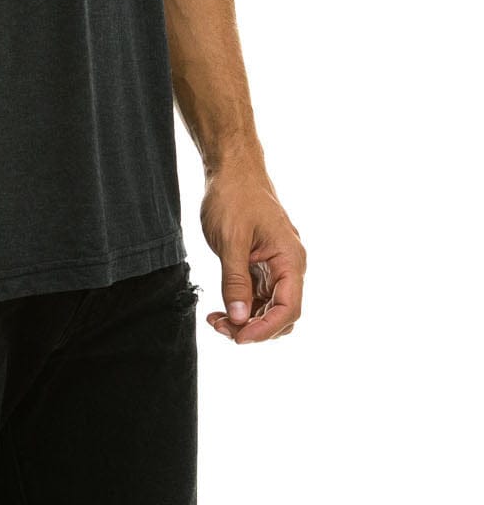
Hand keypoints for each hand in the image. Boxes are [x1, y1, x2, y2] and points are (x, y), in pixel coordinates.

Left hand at [200, 161, 306, 343]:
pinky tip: (220, 309)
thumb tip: (240, 319)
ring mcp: (275, 266)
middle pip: (281, 314)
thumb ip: (235, 281)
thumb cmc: (234, 195)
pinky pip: (258, 295)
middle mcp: (288, 265)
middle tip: (221, 328)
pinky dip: (241, 306)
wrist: (231, 168)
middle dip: (254, 328)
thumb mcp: (230, 240)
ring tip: (216, 320)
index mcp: (290, 259)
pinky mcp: (261, 264)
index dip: (265, 330)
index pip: (289, 309)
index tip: (238, 338)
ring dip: (246, 320)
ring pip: (268, 308)